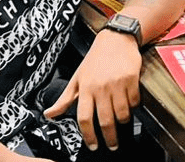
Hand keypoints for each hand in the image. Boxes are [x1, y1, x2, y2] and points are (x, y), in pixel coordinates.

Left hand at [44, 30, 141, 150]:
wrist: (115, 39)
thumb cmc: (95, 60)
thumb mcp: (76, 78)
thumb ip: (64, 99)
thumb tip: (49, 115)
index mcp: (85, 89)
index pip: (85, 118)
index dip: (89, 136)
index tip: (94, 146)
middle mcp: (101, 87)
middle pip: (105, 120)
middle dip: (110, 137)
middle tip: (112, 145)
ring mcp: (117, 84)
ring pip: (122, 113)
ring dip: (123, 122)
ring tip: (121, 123)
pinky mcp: (132, 79)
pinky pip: (135, 102)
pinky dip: (133, 107)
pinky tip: (130, 104)